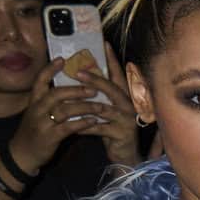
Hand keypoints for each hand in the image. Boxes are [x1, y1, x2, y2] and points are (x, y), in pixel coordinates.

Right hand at [5, 57, 115, 173]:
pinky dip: (82, 123)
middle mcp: (37, 108)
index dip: (51, 69)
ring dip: (84, 107)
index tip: (63, 59)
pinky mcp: (50, 137)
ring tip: (100, 106)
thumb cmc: (34, 130)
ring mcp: (43, 122)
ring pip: (65, 110)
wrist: (23, 154)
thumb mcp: (37, 112)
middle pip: (57, 94)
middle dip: (77, 90)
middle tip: (94, 88)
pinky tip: (94, 121)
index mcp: (34, 100)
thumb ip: (49, 100)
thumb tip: (69, 87)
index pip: (40, 80)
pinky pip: (68, 127)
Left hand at [58, 46, 139, 168]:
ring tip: (70, 99)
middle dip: (95, 79)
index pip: (119, 74)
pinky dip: (85, 126)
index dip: (112, 60)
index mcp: (125, 96)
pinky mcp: (121, 134)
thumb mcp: (108, 108)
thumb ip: (101, 94)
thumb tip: (84, 74)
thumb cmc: (113, 128)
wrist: (125, 155)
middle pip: (112, 88)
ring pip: (104, 108)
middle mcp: (129, 106)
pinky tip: (73, 124)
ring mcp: (126, 120)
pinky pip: (100, 128)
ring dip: (86, 103)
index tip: (104, 44)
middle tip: (77, 71)